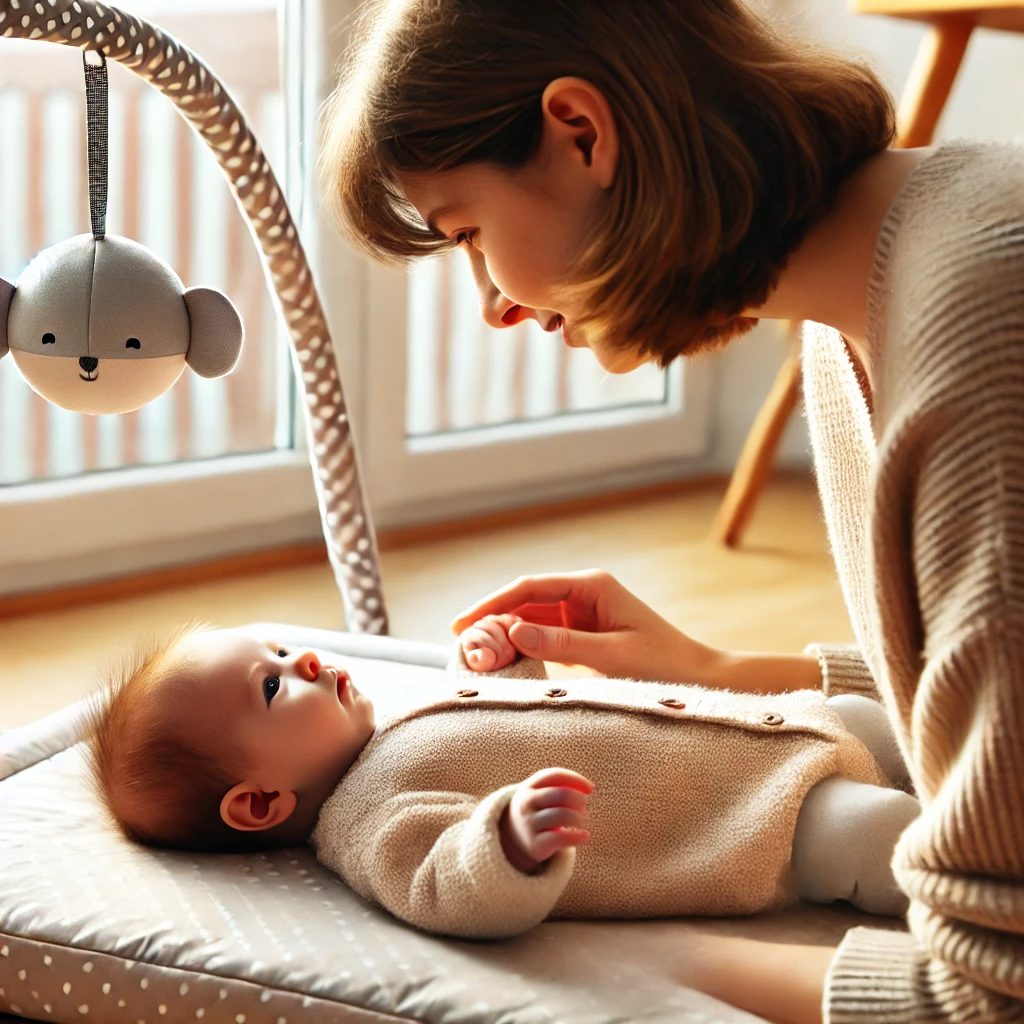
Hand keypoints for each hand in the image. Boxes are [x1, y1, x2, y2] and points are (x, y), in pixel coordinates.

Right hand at [452, 569, 719, 682]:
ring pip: (531, 621)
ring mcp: (583, 615)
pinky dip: (523, 650)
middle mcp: (584, 595)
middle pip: (526, 601)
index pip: (529, 587)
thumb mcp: (612, 657)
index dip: (493, 603)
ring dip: (506, 636)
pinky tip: (503, 663)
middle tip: (463, 645)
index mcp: (592, 586)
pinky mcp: (584, 637)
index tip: (462, 623)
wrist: (700, 680)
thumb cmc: (665, 666)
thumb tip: (514, 633)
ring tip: (476, 656)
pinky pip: (544, 639)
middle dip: (494, 620)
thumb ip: (563, 645)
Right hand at [499, 767, 593, 873]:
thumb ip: (562, 785)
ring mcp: (529, 824)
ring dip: (579, 818)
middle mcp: (526, 803)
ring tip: (583, 821)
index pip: (555, 776)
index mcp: (529, 787)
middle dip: (578, 799)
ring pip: (562, 815)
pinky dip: (578, 837)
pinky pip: (561, 838)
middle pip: (560, 794)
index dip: (576, 780)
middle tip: (584, 807)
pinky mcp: (535, 844)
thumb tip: (589, 788)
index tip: (591, 789)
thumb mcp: (541, 792)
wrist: (513, 836)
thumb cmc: (538, 808)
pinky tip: (585, 836)